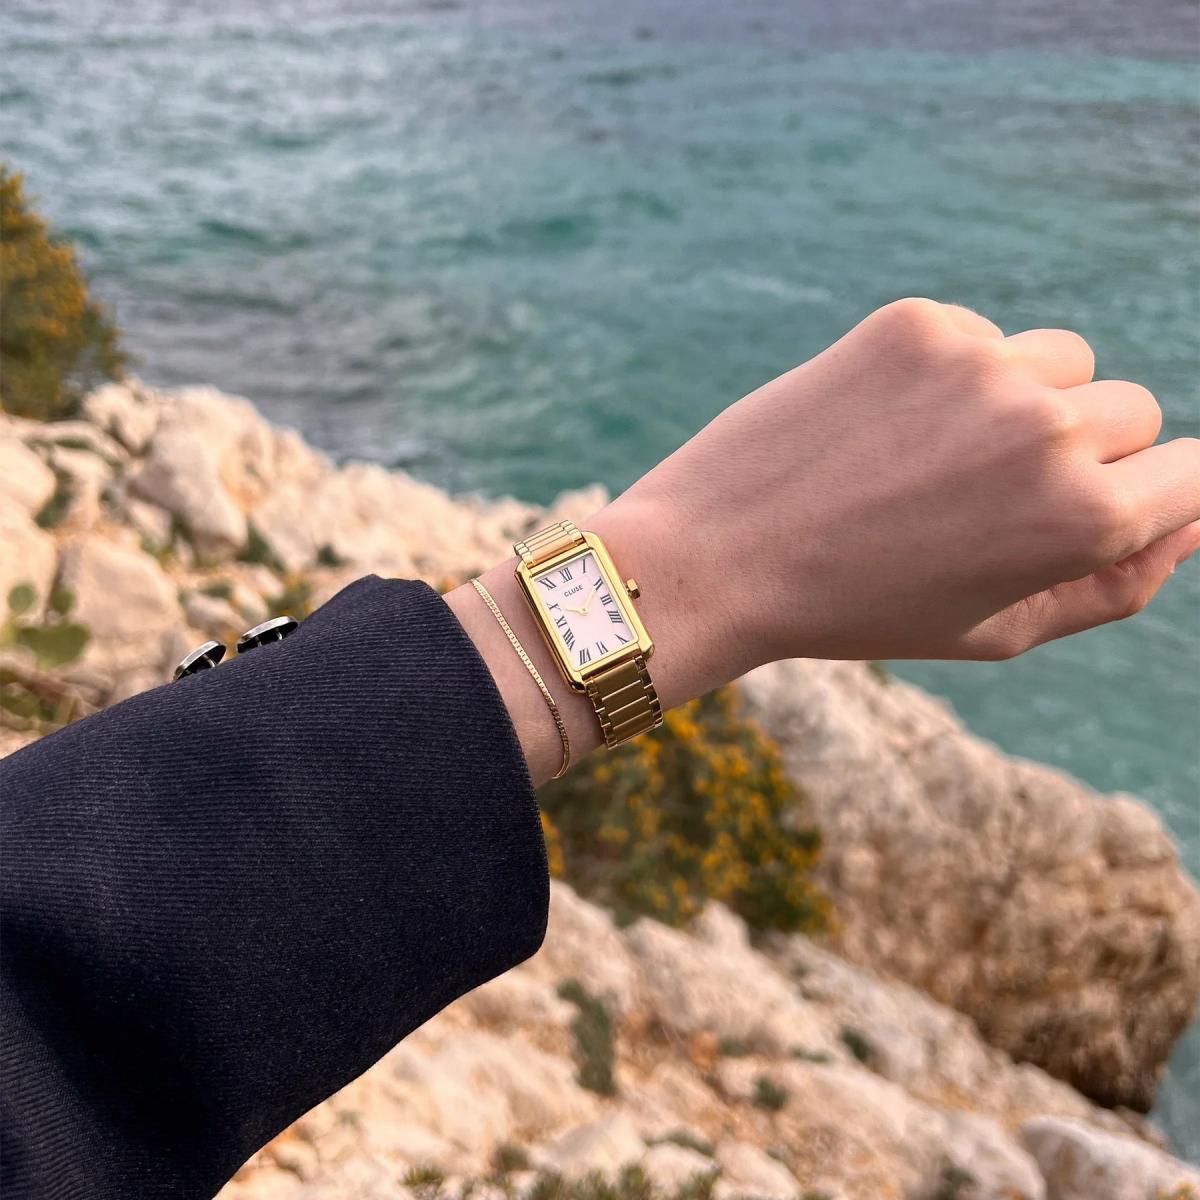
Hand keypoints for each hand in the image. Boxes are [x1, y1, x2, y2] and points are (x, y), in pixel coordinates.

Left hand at [450, 298, 1199, 783]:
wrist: (718, 559)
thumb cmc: (860, 610)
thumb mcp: (998, 631)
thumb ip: (1117, 583)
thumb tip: (1193, 518)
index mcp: (1085, 519)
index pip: (1196, 471)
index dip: (1145, 493)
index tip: (1089, 507)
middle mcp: (1047, 428)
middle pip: (1131, 412)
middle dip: (1079, 452)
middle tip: (981, 499)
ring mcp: (981, 365)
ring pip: (1061, 361)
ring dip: (1021, 402)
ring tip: (929, 461)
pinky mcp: (917, 325)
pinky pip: (981, 337)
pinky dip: (951, 373)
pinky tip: (882, 424)